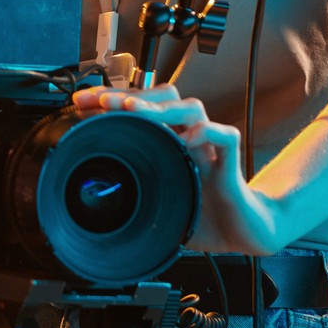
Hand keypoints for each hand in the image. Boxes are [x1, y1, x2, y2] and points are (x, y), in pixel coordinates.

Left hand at [71, 84, 281, 254]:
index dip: (110, 101)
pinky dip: (209, 132)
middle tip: (101, 101)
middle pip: (163, 98)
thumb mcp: (157, 206)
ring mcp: (210, 148)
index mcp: (167, 144)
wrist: (246, 232)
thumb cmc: (202, 215)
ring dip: (160, 107)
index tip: (81, 103)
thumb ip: (132, 199)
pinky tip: (189, 138)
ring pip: (191, 109)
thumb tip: (91, 206)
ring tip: (132, 109)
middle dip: (130, 95)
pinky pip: (226, 137)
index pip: (139, 110)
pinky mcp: (231, 163)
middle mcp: (188, 139)